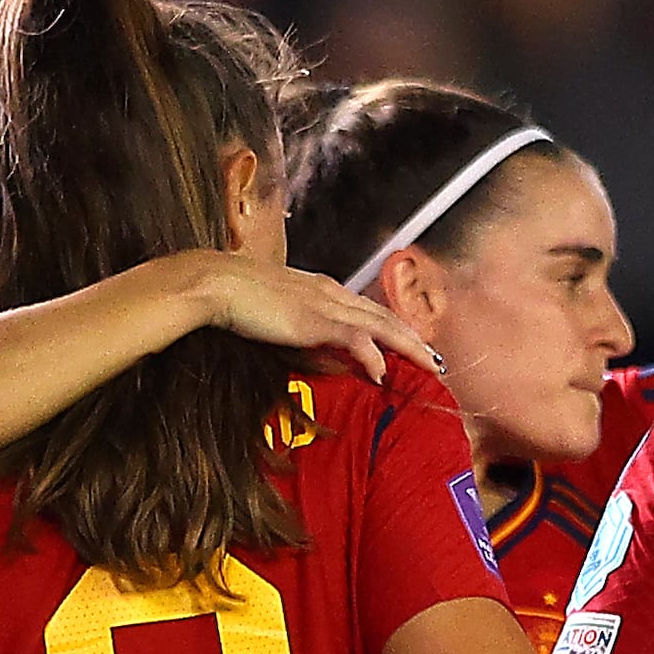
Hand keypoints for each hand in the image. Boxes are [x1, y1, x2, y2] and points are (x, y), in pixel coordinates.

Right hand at [169, 249, 434, 381]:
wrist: (215, 282)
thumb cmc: (235, 298)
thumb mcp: (276, 314)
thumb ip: (299, 329)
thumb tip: (316, 350)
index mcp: (321, 289)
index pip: (367, 310)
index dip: (393, 328)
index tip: (412, 346)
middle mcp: (330, 293)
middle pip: (384, 316)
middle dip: (414, 339)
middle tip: (438, 361)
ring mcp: (324, 304)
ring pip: (380, 324)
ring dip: (408, 346)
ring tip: (430, 366)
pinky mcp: (313, 318)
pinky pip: (354, 337)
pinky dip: (373, 354)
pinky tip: (384, 372)